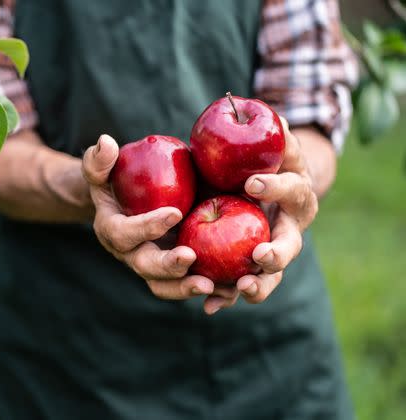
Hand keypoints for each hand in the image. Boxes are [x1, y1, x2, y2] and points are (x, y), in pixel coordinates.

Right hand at [82, 135, 214, 299]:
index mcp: (113, 230)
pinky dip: (208, 290)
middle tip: (190, 257)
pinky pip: (188, 286)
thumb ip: (100, 160)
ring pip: (164, 286)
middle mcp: (131, 254)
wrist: (132, 202)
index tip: (175, 212)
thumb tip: (106, 143)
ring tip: (211, 285)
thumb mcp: (104, 170)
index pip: (124, 233)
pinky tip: (230, 287)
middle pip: (144, 267)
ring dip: (186, 288)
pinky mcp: (174, 272)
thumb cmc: (119, 181)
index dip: (146, 226)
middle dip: (167, 266)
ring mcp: (153, 266)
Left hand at [231, 117, 318, 304]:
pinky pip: (238, 287)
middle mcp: (290, 229)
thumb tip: (262, 111)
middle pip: (289, 247)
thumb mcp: (269, 145)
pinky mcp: (248, 268)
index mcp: (297, 195)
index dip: (276, 187)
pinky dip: (226, 298)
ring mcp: (271, 253)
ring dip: (257, 284)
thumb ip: (269, 133)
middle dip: (276, 253)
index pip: (292, 191)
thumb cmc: (264, 162)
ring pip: (269, 276)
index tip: (252, 182)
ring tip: (241, 288)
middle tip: (258, 255)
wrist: (264, 190)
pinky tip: (209, 306)